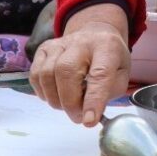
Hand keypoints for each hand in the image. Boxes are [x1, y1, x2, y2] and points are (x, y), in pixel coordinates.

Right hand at [29, 4, 129, 126]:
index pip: (99, 74)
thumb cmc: (110, 59)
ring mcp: (59, 43)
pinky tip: (56, 94)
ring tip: (69, 105)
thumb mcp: (121, 76)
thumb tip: (89, 113)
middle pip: (66, 72)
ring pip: (47, 74)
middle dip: (70, 102)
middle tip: (78, 116)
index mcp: (106, 46)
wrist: (95, 34)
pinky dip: (43, 92)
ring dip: (56, 99)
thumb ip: (108, 94)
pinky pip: (35, 75)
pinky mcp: (44, 48)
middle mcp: (81, 41)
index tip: (88, 121)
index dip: (93, 100)